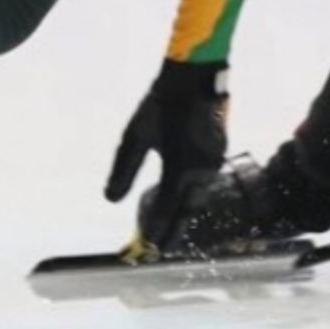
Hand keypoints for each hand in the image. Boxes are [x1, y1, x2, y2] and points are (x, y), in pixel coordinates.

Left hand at [105, 59, 228, 234]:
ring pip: (199, 198)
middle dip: (174, 231)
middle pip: (187, 210)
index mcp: (181, 168)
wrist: (195, 78)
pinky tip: (183, 202)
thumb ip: (124, 169)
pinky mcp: (219, 154)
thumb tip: (110, 199)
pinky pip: (204, 184)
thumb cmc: (160, 104)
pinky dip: (192, 197)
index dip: (158, 229)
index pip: (168, 209)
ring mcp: (215, 163)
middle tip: (162, 250)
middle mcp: (203, 171)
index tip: (147, 246)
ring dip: (184, 216)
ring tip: (171, 232)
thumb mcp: (134, 136)